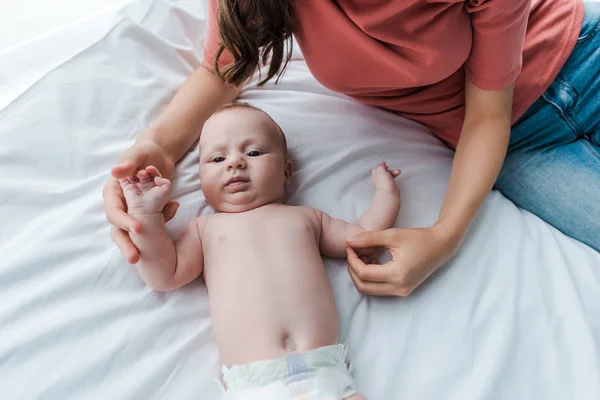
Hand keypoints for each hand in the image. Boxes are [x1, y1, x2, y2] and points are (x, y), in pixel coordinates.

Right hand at [103, 140, 178, 263]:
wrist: (158, 155)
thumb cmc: (144, 152)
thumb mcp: (138, 153)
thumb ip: (128, 162)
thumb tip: (114, 172)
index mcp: (113, 192)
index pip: (114, 212)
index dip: (124, 221)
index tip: (137, 229)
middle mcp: (121, 205)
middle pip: (119, 229)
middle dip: (126, 245)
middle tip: (135, 259)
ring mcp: (133, 211)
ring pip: (133, 233)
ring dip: (141, 245)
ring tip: (146, 259)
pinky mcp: (147, 214)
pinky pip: (153, 224)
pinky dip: (164, 220)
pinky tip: (174, 209)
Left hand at [345, 225, 460, 295]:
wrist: (440, 246)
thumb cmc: (418, 238)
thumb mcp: (392, 235)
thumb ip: (368, 238)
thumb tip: (348, 241)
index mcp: (397, 274)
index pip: (364, 274)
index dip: (352, 261)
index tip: (350, 247)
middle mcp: (399, 288)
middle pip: (363, 287)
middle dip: (353, 270)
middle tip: (353, 253)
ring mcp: (402, 292)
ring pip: (370, 290)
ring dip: (361, 275)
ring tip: (364, 257)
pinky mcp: (403, 291)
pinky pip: (379, 289)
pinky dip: (371, 278)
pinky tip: (374, 262)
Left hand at [371, 161, 399, 192]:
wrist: (389, 192)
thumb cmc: (384, 182)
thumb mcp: (381, 170)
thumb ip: (381, 166)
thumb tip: (382, 164)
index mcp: (375, 175)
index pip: (376, 169)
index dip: (380, 165)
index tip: (384, 162)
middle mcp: (379, 179)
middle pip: (383, 172)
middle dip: (387, 168)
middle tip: (389, 167)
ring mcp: (385, 182)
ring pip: (388, 175)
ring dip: (393, 172)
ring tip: (398, 171)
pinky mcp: (390, 185)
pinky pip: (392, 179)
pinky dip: (395, 176)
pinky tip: (397, 176)